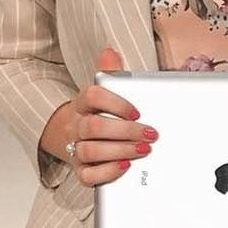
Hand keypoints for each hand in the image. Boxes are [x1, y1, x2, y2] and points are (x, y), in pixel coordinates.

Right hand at [60, 46, 158, 186]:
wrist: (77, 137)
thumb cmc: (99, 113)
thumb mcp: (104, 92)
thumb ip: (110, 74)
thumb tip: (110, 51)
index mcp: (82, 104)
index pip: (92, 96)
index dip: (115, 104)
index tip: (137, 112)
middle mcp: (76, 126)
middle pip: (93, 127)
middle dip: (125, 131)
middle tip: (150, 134)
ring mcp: (76, 149)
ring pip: (90, 150)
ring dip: (120, 150)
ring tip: (144, 149)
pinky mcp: (81, 169)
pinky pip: (87, 175)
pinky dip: (106, 172)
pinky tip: (125, 167)